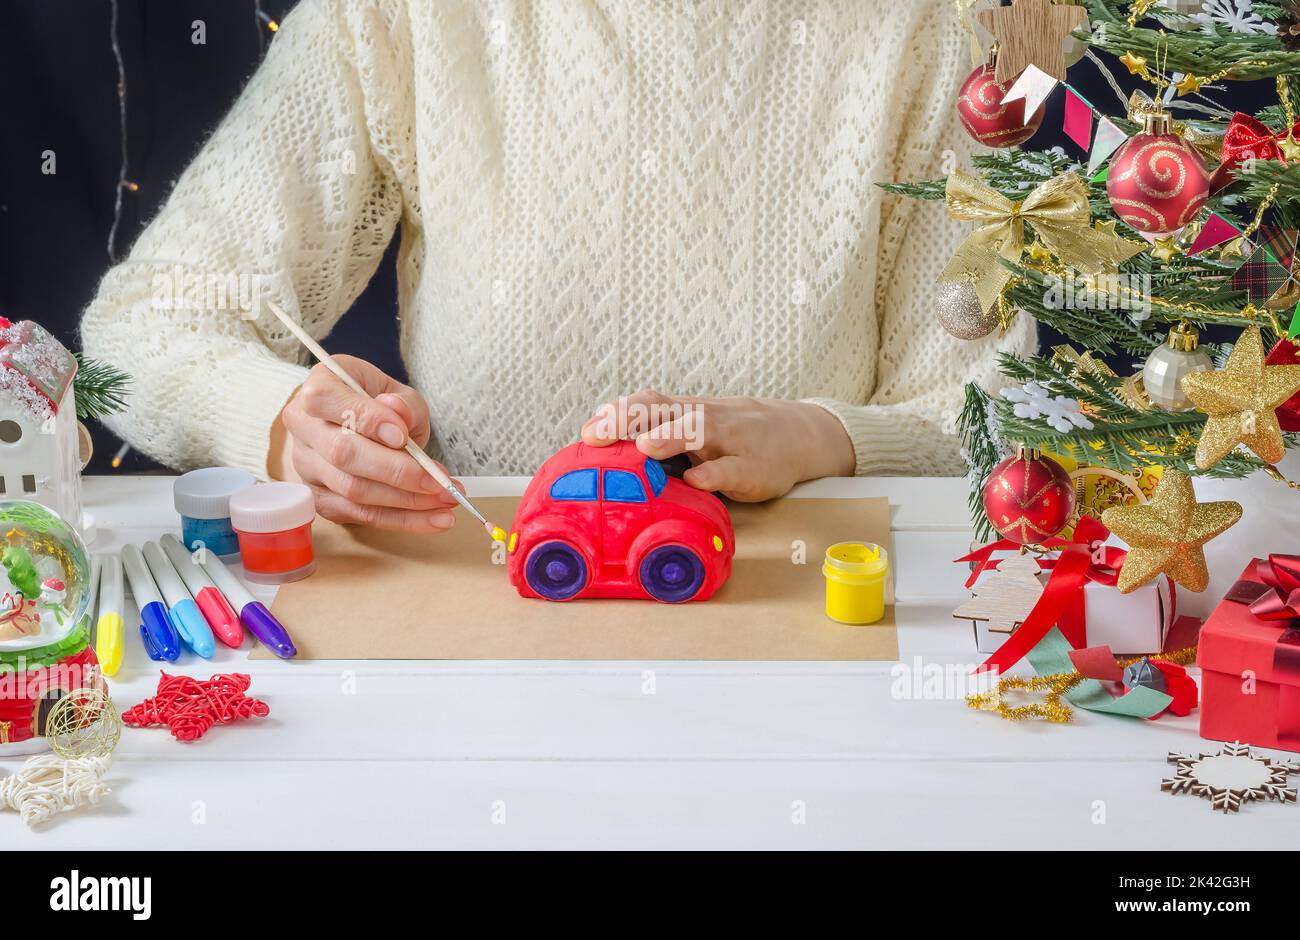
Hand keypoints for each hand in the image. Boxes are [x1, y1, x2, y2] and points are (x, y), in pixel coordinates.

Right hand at [271, 355, 461, 530]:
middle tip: (439, 480)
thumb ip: (403, 402)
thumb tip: (398, 413)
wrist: (352, 425)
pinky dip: (402, 519)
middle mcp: (303, 427)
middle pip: (342, 454)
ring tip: (446, 499)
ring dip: (407, 500)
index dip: (366, 419)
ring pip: (352, 490)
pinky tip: (434, 519)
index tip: (403, 436)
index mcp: (318, 387)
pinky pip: (361, 515)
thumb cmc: (376, 405)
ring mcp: (307, 466)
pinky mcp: (320, 498)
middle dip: (397, 471)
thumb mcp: (395, 392)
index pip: (326, 400)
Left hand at [579, 390, 854, 501]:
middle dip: (627, 421)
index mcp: (686, 412)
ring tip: (644, 447)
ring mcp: (730, 441)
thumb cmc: (735, 436)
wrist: (798, 435)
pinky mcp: (754, 467)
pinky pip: (732, 468)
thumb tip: (609, 457)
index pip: (646, 404)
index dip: (616, 415)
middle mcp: (704, 419)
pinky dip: (715, 474)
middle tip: (596, 436)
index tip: (586, 433)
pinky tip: (698, 481)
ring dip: (670, 436)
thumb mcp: (697, 429)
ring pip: (697, 431)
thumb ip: (660, 436)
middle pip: (663, 411)